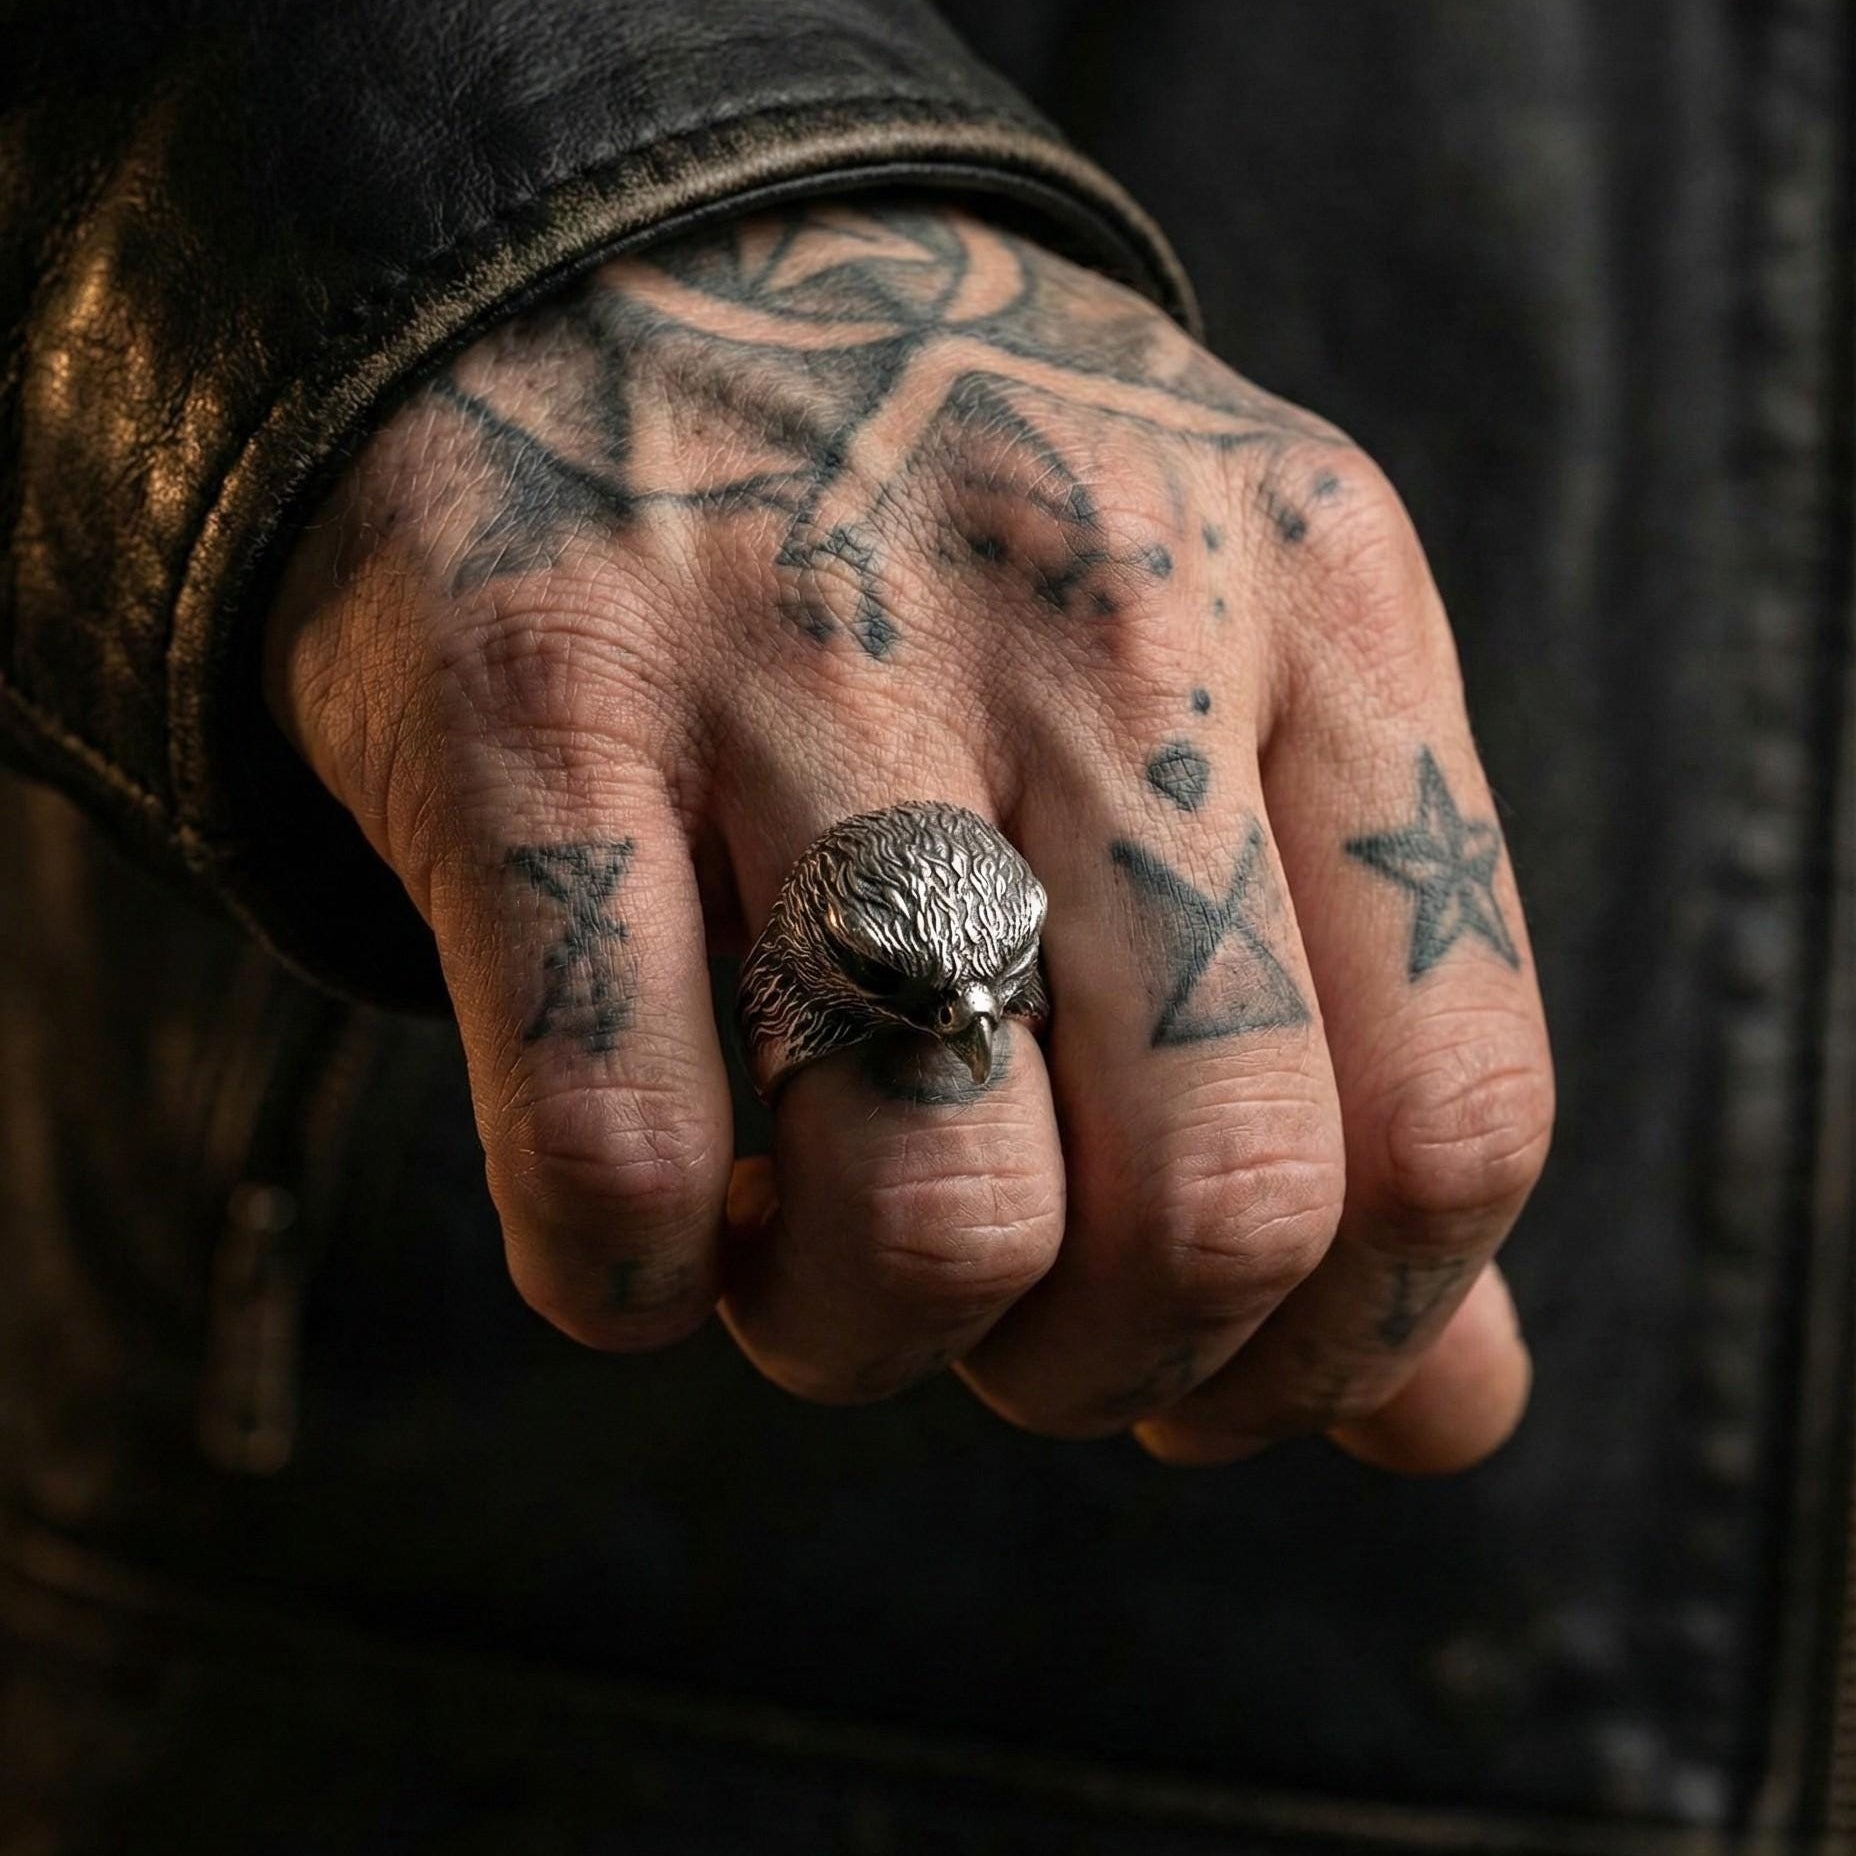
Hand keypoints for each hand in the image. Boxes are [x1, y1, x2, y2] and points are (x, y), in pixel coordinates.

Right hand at [266, 202, 1552, 1470]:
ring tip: (803, 1253)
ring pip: (933, 1215)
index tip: (1200, 1376)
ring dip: (859, 1339)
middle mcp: (1102, 615)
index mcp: (1324, 607)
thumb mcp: (1235, 696)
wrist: (625, 262)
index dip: (1337, 1347)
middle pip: (1213, 1205)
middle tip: (991, 1314)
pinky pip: (616, 1159)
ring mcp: (810, 647)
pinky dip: (624, 1277)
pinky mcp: (544, 704)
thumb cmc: (962, 550)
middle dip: (1091, 1366)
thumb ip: (1364, 1044)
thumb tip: (1450, 1420)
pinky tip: (639, 1218)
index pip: (1451, 1120)